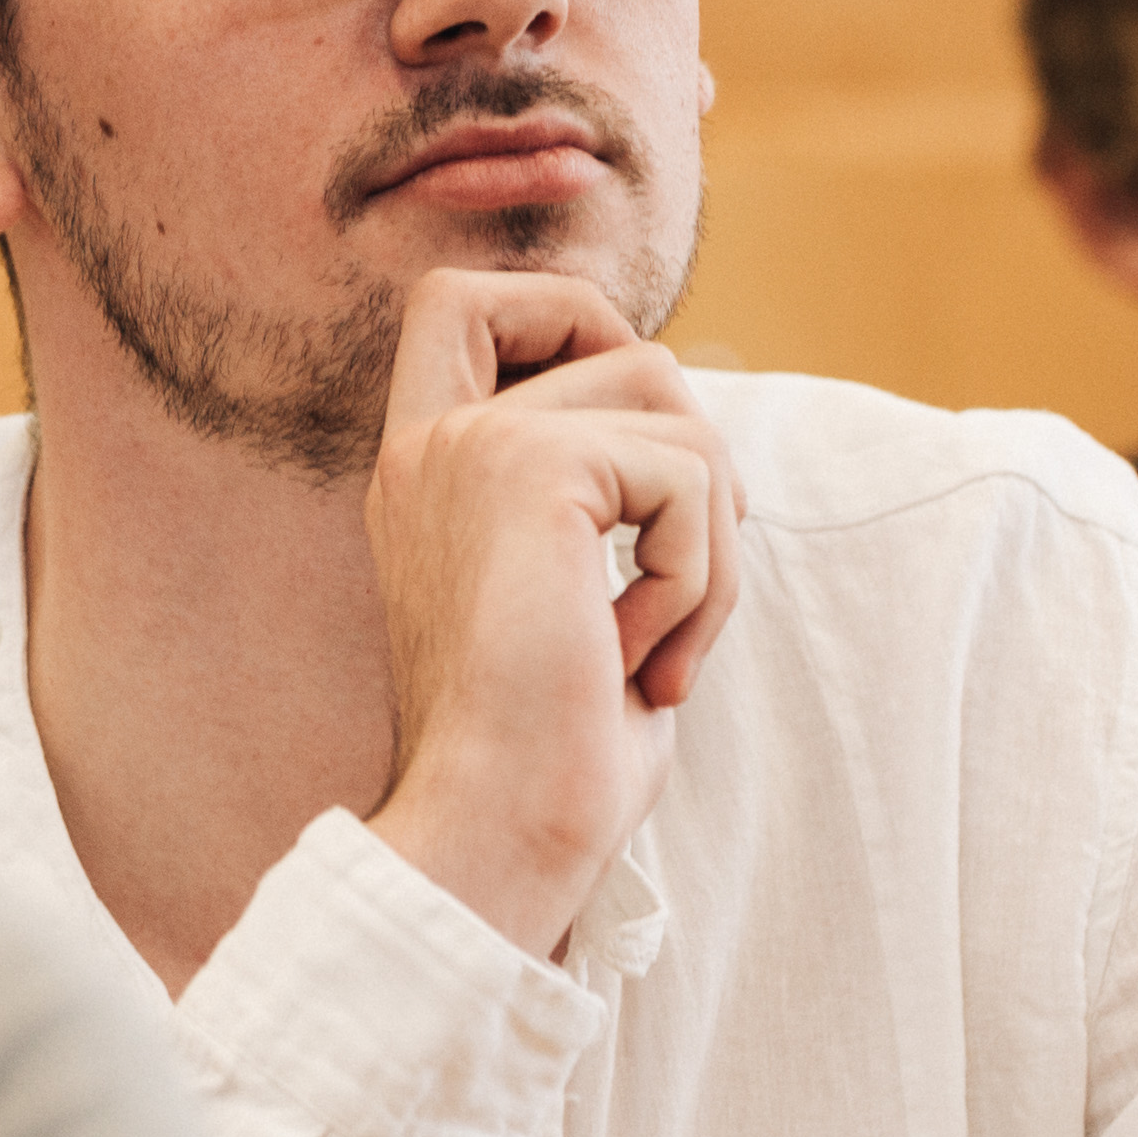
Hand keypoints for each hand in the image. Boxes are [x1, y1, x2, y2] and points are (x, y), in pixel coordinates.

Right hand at [356, 264, 744, 965]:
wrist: (496, 834)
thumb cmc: (550, 762)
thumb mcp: (578, 607)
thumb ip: (609, 509)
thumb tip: (709, 456)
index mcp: (427, 475)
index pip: (462, 302)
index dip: (567, 319)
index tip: (631, 453)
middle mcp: (432, 445)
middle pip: (614, 336)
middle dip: (690, 442)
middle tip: (686, 566)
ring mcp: (471, 446)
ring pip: (672, 403)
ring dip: (710, 536)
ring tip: (660, 645)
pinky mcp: (530, 469)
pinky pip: (687, 472)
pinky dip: (702, 576)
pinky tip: (642, 660)